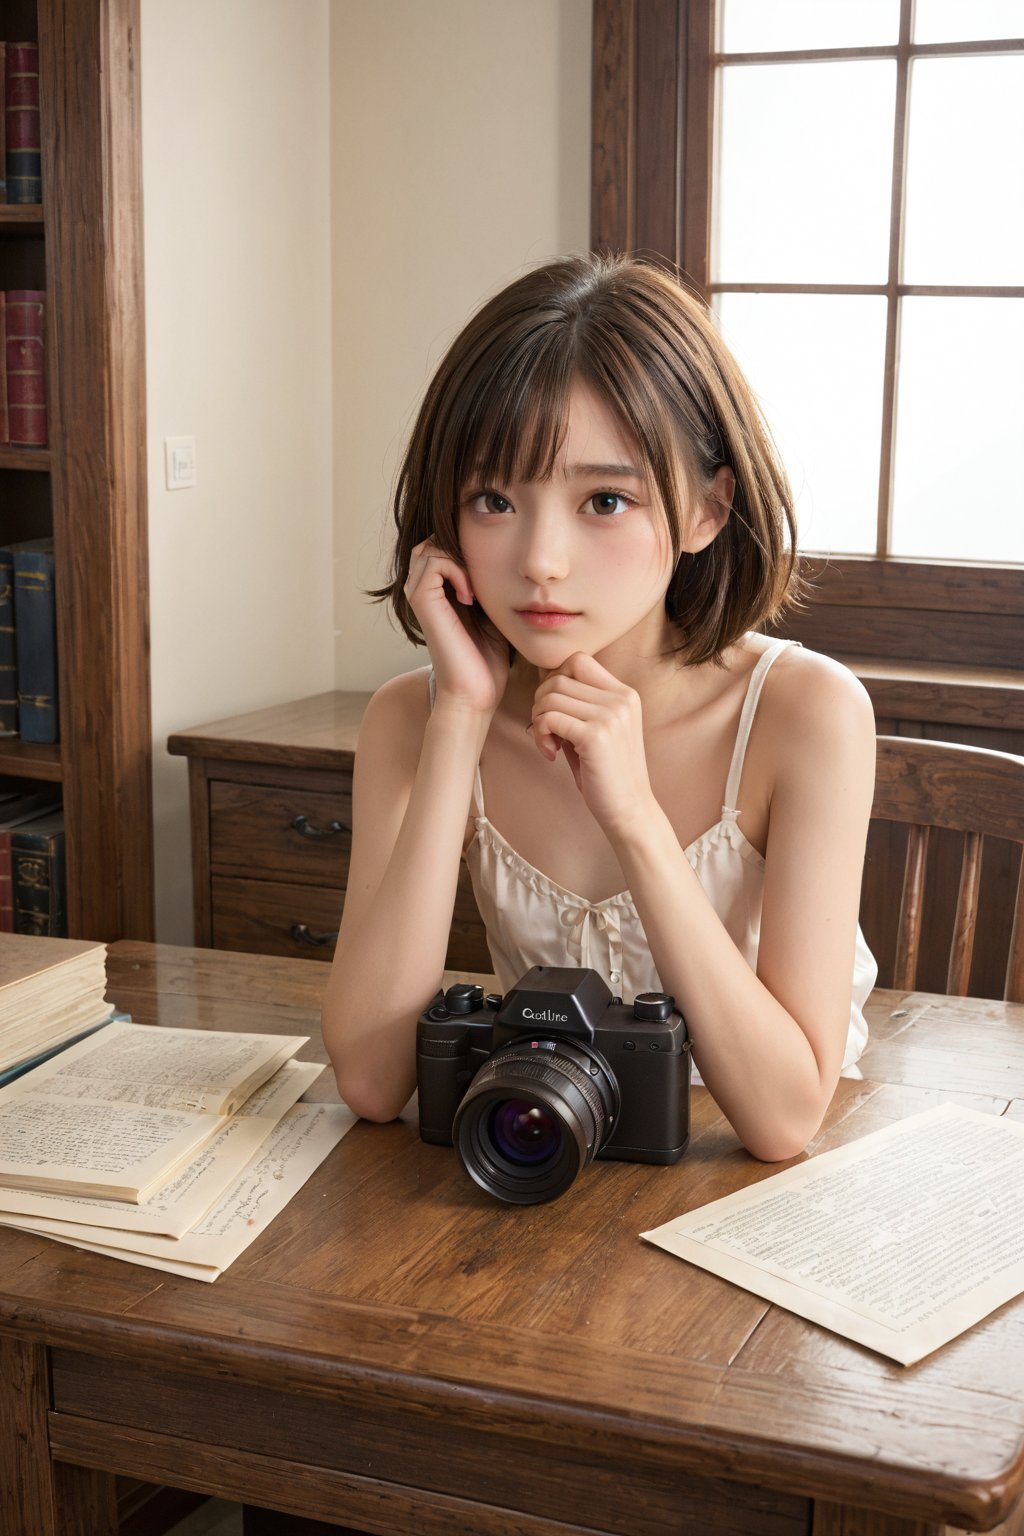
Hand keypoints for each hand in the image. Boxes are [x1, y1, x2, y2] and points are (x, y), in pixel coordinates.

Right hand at [404, 539, 508, 716]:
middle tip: (483, 577)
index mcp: (437, 590)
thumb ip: (489, 583)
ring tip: (476, 591)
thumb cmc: (488, 659)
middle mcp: (422, 589)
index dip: (467, 547)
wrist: (476, 693)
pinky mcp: (421, 602)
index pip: (442, 544)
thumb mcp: (493, 611)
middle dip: (460, 548)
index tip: (491, 574)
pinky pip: (434, 563)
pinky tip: (471, 598)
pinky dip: (457, 571)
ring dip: (460, 560)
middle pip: (432, 541)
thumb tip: (506, 555)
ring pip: (430, 547)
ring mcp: (418, 594)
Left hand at [530, 653, 657, 838]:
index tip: (554, 709)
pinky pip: (549, 719)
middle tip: (547, 732)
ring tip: (550, 745)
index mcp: (625, 694)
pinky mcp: (596, 736)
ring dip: (538, 722)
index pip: (578, 660)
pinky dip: (540, 736)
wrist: (630, 810)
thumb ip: (579, 704)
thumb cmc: (608, 773)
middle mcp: (621, 699)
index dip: (555, 680)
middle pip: (558, 677)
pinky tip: (552, 754)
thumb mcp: (599, 729)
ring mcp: (610, 716)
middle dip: (540, 703)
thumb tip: (543, 685)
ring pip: (550, 697)